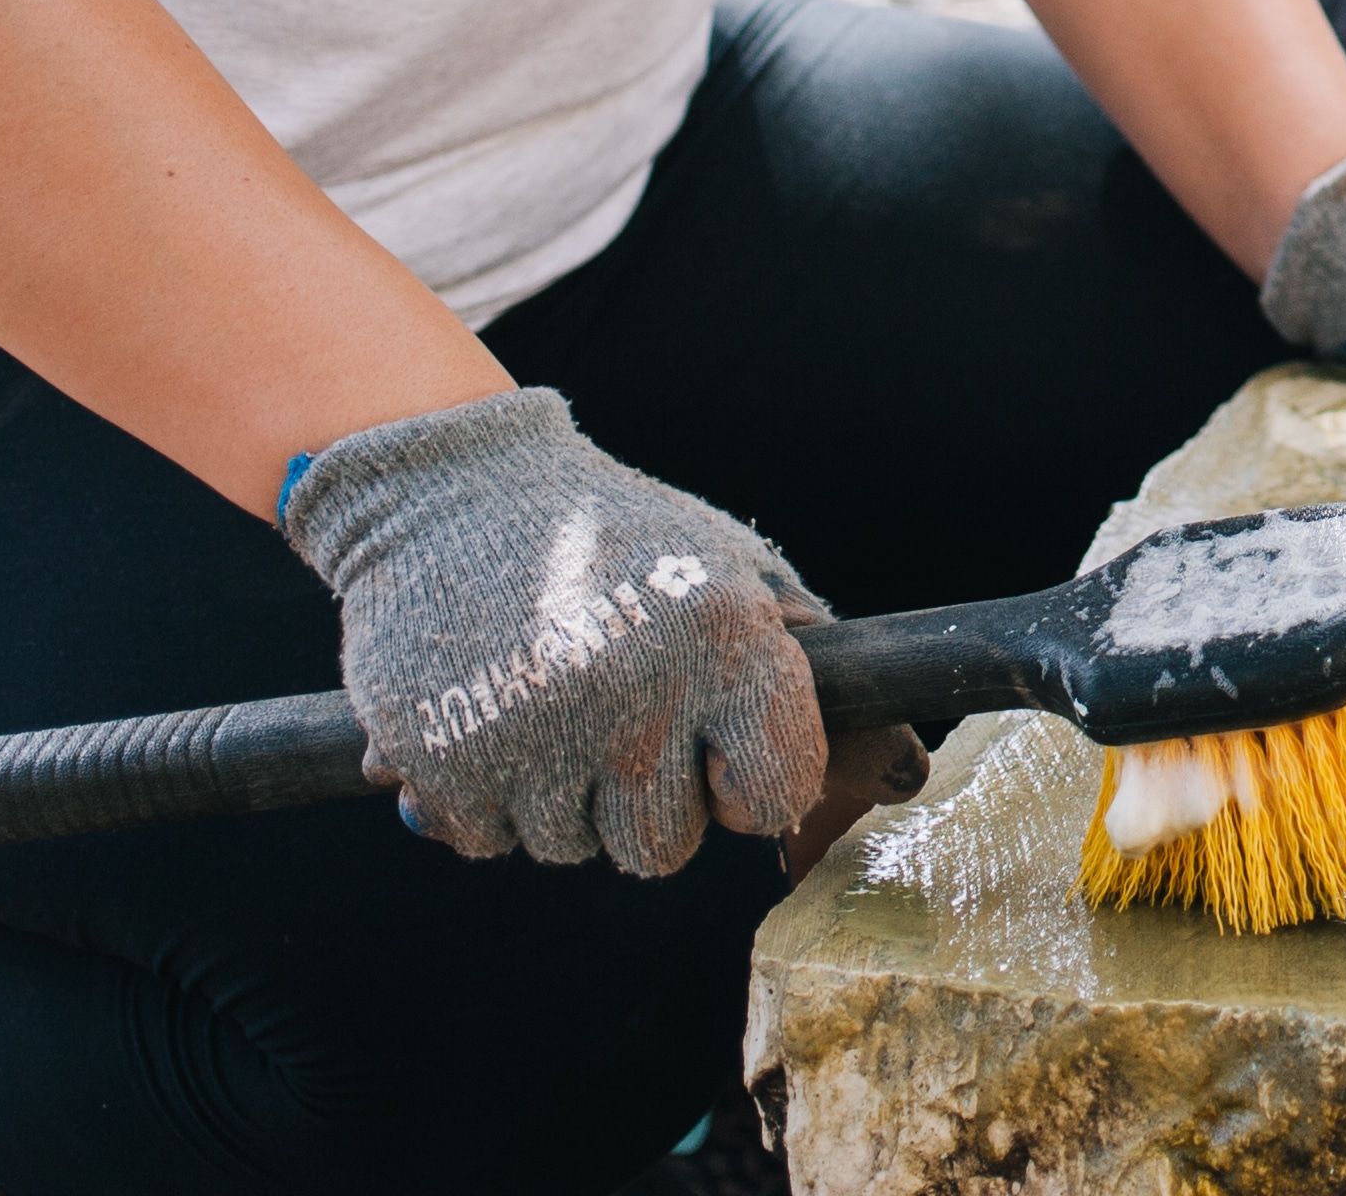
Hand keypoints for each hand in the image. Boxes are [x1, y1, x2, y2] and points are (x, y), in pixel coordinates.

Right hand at [278, 389, 825, 875]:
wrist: (449, 495)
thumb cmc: (615, 538)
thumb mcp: (726, 565)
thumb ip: (806, 662)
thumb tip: (902, 772)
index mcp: (724, 642)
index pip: (777, 794)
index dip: (749, 787)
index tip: (719, 755)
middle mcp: (637, 699)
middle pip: (664, 848)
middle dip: (647, 801)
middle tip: (615, 714)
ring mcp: (536, 741)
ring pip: (573, 850)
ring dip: (563, 796)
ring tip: (547, 696)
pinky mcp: (443, 770)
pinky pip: (492, 842)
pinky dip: (487, 797)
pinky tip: (487, 714)